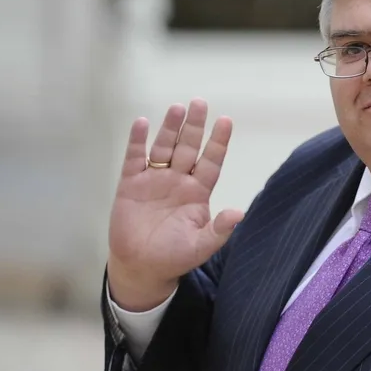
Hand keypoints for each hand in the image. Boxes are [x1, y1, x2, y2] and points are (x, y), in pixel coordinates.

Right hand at [107, 99, 243, 311]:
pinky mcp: (131, 184)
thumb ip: (219, 230)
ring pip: (164, 147)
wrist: (141, 267)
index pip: (211, 161)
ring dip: (169, 128)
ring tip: (177, 107)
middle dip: (194, 126)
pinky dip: (138, 141)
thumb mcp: (201, 246)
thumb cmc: (174, 257)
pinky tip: (143, 123)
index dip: (218, 142)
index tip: (225, 120)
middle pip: (188, 147)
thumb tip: (240, 213)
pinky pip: (135, 158)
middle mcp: (178, 180)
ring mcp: (154, 179)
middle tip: (200, 102)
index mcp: (197, 192)